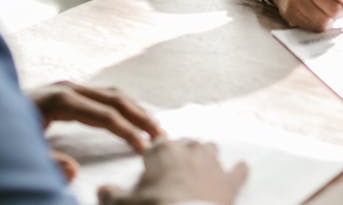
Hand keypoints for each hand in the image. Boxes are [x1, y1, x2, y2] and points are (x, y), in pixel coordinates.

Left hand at [28, 81, 162, 178]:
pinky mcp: (67, 90)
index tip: (144, 148)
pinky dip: (122, 106)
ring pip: (112, 93)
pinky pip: (103, 95)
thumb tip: (73, 171)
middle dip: (141, 117)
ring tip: (154, 128)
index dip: (127, 131)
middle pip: (115, 98)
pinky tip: (131, 119)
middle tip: (163, 135)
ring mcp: (68, 85)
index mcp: (59, 99)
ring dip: (136, 110)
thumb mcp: (20, 151)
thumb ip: (47, 162)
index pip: (104, 115)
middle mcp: (67, 87)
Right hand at [97, 138, 248, 204]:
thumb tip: (101, 190)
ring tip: (200, 166)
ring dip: (206, 156)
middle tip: (175, 168)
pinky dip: (238, 170)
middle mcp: (190, 150)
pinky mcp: (230, 181)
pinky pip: (238, 170)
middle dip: (181, 153)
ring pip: (211, 148)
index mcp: (163, 151)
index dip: (154, 155)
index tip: (152, 162)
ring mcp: (213, 163)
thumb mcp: (123, 204)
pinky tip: (240, 169)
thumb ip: (111, 195)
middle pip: (186, 143)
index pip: (157, 145)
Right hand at [270, 0, 342, 30]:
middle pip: (334, 9)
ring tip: (326, 14)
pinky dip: (319, 26)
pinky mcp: (290, 13)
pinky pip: (313, 28)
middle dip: (339, 13)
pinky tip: (316, 17)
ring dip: (330, 21)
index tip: (342, 0)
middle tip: (335, 10)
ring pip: (324, 22)